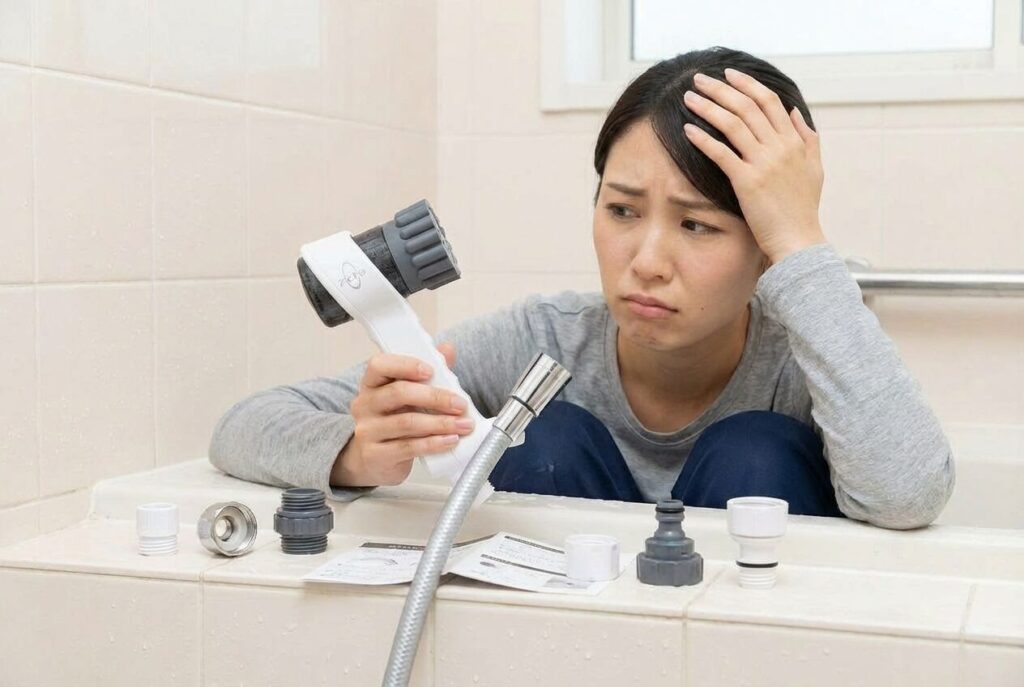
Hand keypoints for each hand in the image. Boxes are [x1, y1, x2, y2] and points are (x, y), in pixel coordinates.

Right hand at [331, 342, 472, 486]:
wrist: (373, 461)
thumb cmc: (395, 421)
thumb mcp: (409, 397)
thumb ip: (428, 373)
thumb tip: (448, 349)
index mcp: (371, 384)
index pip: (379, 365)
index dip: (406, 365)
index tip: (431, 371)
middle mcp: (364, 405)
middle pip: (398, 393)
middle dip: (435, 397)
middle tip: (460, 404)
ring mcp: (367, 430)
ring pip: (407, 422)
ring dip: (440, 423)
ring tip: (463, 425)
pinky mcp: (375, 455)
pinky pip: (408, 447)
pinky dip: (433, 443)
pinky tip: (450, 440)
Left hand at [682, 68, 825, 264]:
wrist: (798, 240)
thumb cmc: (803, 209)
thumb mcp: (814, 168)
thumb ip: (807, 137)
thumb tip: (795, 111)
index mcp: (794, 141)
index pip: (769, 101)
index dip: (747, 84)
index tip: (729, 74)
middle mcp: (779, 147)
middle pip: (746, 106)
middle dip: (720, 88)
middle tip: (699, 78)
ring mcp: (763, 163)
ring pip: (732, 124)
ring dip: (708, 106)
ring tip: (688, 97)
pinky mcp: (747, 182)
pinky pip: (721, 153)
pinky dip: (703, 138)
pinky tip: (687, 129)